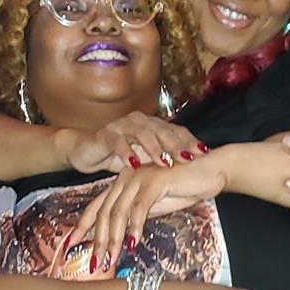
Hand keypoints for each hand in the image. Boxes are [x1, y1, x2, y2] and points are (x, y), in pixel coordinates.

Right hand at [62, 112, 206, 172]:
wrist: (86, 151)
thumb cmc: (119, 156)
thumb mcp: (145, 158)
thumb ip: (164, 159)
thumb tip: (193, 168)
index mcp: (152, 124)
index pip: (175, 130)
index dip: (189, 141)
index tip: (204, 153)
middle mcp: (140, 121)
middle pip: (162, 131)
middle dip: (176, 145)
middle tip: (188, 159)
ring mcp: (122, 125)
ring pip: (142, 134)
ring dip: (154, 148)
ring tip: (165, 162)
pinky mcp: (106, 134)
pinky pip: (118, 142)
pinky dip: (126, 152)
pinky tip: (134, 164)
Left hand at [67, 155, 225, 264]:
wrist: (211, 170)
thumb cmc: (185, 186)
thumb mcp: (156, 205)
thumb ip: (137, 216)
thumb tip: (123, 236)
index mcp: (124, 182)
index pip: (98, 206)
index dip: (83, 226)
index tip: (70, 245)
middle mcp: (126, 177)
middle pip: (104, 212)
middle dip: (96, 240)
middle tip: (93, 263)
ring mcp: (139, 177)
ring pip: (118, 212)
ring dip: (112, 238)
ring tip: (109, 260)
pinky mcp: (154, 180)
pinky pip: (140, 208)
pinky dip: (135, 227)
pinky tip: (133, 244)